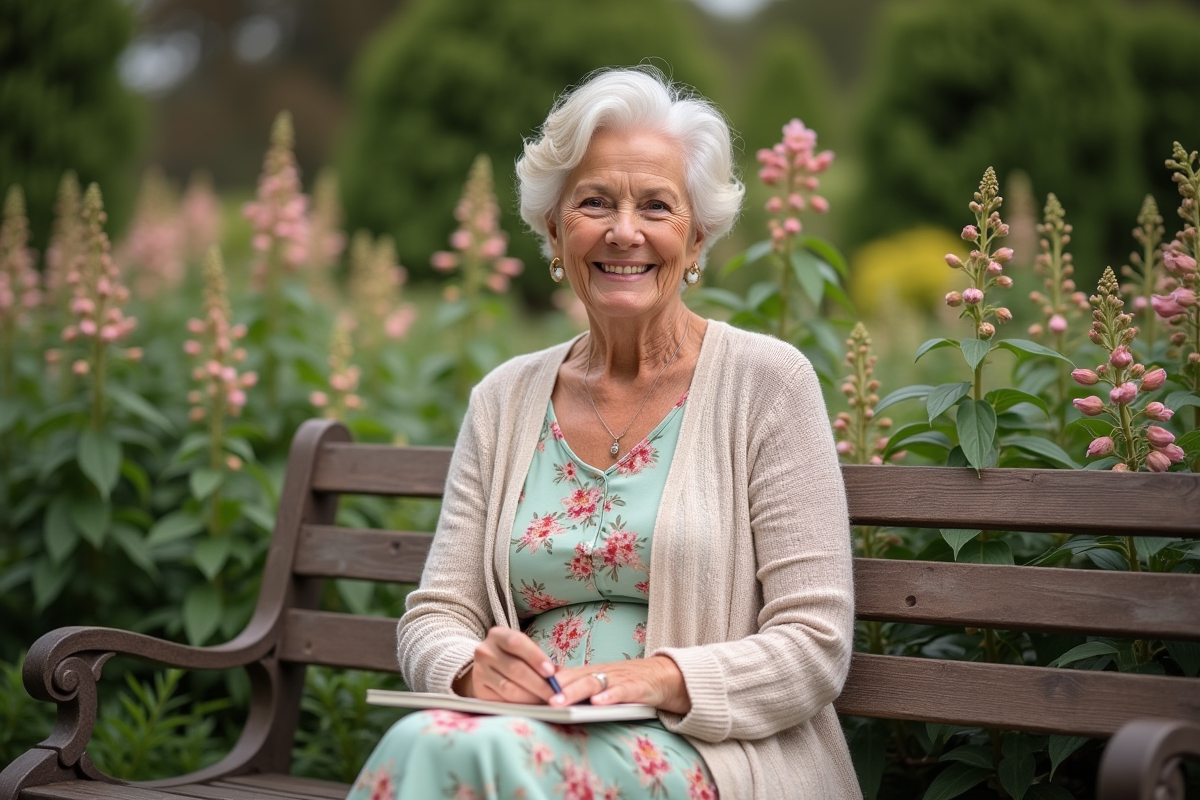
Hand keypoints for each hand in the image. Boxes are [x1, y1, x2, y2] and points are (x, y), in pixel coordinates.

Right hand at [456, 627, 557, 704]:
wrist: (487, 667)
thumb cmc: (514, 656)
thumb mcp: (525, 649)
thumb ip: (540, 658)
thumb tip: (559, 673)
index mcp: (498, 635)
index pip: (517, 643)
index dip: (535, 657)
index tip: (551, 672)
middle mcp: (485, 651)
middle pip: (515, 669)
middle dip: (538, 684)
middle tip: (555, 694)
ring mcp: (479, 671)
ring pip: (508, 688)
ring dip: (531, 697)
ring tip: (546, 702)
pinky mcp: (479, 691)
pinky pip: (501, 701)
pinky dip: (519, 706)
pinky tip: (531, 707)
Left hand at [549, 656, 690, 714]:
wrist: (665, 675)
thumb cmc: (627, 680)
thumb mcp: (599, 678)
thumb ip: (575, 681)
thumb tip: (543, 684)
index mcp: (590, 672)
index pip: (562, 675)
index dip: (544, 683)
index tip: (524, 690)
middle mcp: (601, 673)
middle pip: (574, 678)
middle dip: (554, 688)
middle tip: (536, 698)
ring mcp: (619, 679)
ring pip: (593, 683)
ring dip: (575, 692)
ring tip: (559, 702)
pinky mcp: (637, 687)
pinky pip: (622, 691)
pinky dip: (610, 697)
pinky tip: (598, 704)